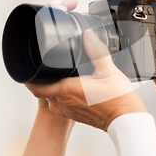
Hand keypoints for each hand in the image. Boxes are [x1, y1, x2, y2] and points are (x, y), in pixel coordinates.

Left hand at [26, 0, 146, 131]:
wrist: (127, 121)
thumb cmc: (118, 100)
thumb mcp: (108, 70)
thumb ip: (96, 51)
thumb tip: (88, 35)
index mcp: (68, 91)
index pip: (37, 87)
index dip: (29, 78)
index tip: (29, 68)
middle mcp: (65, 103)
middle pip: (43, 91)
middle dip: (43, 79)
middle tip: (47, 67)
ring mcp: (70, 111)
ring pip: (52, 98)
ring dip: (52, 88)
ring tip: (60, 76)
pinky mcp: (77, 116)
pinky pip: (61, 105)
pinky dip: (62, 96)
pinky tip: (74, 88)